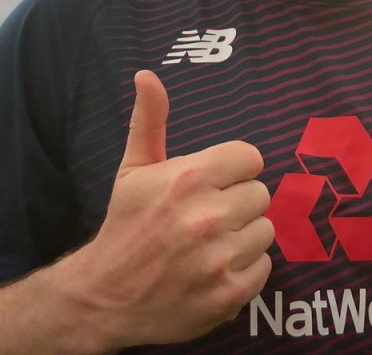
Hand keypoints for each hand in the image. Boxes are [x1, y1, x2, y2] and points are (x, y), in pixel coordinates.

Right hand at [72, 70, 273, 346]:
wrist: (106, 297)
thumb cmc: (125, 225)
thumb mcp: (133, 169)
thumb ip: (150, 120)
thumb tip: (147, 75)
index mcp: (188, 178)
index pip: (250, 157)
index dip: (234, 170)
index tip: (216, 182)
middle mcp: (207, 216)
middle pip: (260, 193)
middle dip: (238, 202)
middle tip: (210, 215)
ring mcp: (220, 258)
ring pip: (265, 230)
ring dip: (243, 236)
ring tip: (212, 243)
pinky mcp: (229, 294)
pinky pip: (264, 266)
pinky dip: (244, 269)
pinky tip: (216, 268)